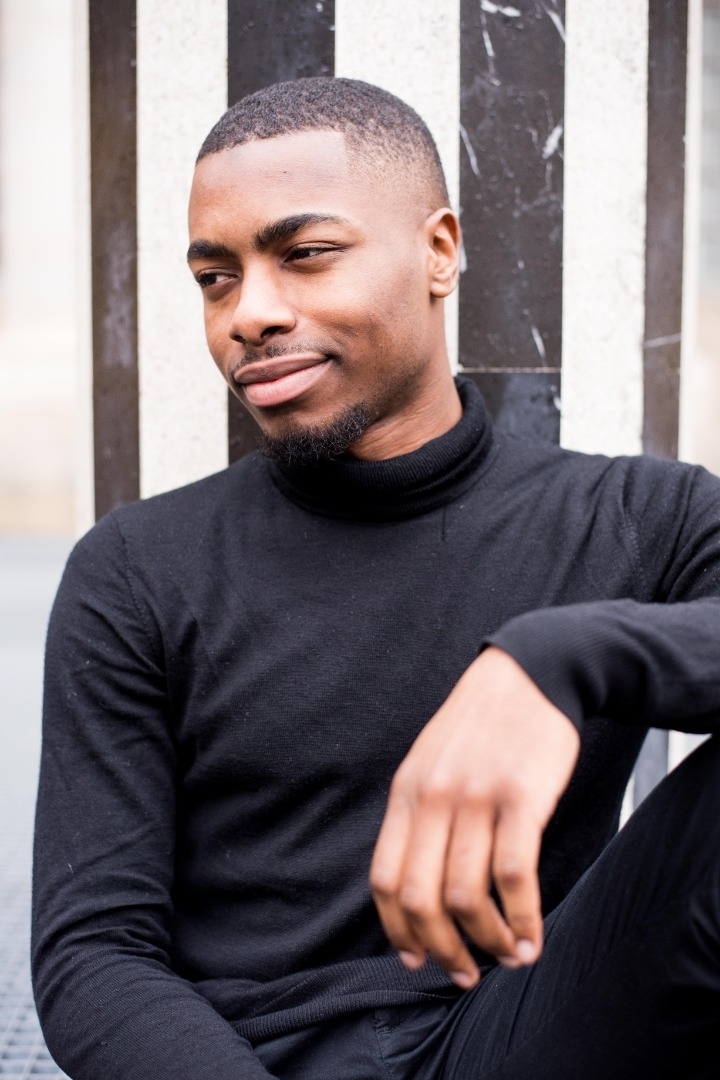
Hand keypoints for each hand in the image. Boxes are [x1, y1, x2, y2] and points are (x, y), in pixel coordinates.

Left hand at [370, 646, 579, 987]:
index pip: (385, 879)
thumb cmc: (482, 727)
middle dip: (442, 950)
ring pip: (466, 895)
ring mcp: (477, 796)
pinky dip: (524, 920)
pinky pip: (515, 875)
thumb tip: (420, 888)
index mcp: (407, 792)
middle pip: (421, 897)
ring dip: (487, 942)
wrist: (530, 674)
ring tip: (508, 959)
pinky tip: (533, 939)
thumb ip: (421, 816)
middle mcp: (434, 797)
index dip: (398, 930)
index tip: (418, 960)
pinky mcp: (522, 797)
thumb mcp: (431, 762)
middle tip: (465, 974)